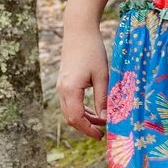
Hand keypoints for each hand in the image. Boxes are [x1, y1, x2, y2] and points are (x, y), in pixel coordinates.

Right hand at [56, 22, 109, 138]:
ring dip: (84, 119)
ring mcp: (61, 86)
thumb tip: (106, 118)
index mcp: (70, 90)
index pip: (76, 118)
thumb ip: (103, 98)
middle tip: (102, 132)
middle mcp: (62, 90)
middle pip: (70, 117)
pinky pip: (69, 102)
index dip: (88, 130)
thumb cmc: (93, 51)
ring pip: (69, 111)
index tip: (101, 136)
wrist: (79, 31)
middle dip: (86, 127)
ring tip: (101, 122)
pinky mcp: (64, 82)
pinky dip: (80, 109)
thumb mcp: (102, 76)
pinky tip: (94, 110)